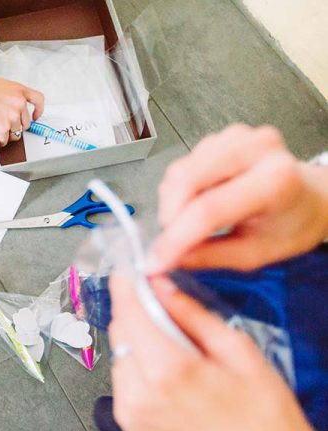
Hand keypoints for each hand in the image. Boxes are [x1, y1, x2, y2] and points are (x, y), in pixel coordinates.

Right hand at [0, 75, 43, 146]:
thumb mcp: (1, 85)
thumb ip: (10, 95)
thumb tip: (10, 105)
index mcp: (20, 91)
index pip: (39, 100)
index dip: (39, 110)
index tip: (36, 116)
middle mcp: (19, 104)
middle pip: (26, 122)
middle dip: (18, 125)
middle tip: (10, 125)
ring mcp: (12, 117)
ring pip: (16, 133)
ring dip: (9, 134)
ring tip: (2, 132)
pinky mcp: (3, 129)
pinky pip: (5, 140)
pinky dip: (1, 141)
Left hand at [108, 274, 327, 430]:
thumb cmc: (263, 410)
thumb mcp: (237, 348)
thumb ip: (190, 314)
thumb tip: (160, 286)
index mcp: (169, 372)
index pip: (130, 314)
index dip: (125, 288)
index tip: (126, 271)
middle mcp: (140, 394)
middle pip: (120, 332)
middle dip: (136, 313)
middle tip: (164, 306)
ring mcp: (130, 412)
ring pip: (119, 353)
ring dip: (138, 340)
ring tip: (178, 350)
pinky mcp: (129, 422)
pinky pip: (122, 377)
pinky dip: (138, 365)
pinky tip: (169, 371)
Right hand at [150, 124, 327, 272]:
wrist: (309, 197)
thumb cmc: (289, 226)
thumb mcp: (255, 254)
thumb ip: (210, 257)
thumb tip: (167, 260)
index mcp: (276, 180)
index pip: (209, 209)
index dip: (175, 238)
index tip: (155, 262)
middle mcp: (257, 148)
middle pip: (187, 180)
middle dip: (168, 216)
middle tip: (168, 243)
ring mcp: (238, 136)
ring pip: (180, 171)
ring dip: (172, 203)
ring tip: (188, 224)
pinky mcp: (222, 136)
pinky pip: (184, 164)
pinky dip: (179, 190)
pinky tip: (197, 202)